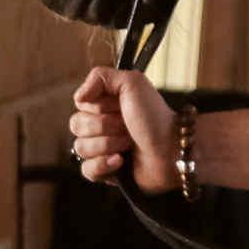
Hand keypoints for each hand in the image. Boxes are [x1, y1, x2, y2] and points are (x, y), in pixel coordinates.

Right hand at [68, 67, 179, 193]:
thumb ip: (101, 76)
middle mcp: (103, 126)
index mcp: (108, 104)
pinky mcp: (106, 171)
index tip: (119, 106)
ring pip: (80, 148)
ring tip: (128, 144)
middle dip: (104, 126)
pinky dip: (104, 165)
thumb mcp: (132, 83)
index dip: (98, 106)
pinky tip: (120, 161)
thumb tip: (78, 96)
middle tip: (127, 126)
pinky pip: (86, 170)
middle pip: (76, 125)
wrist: (172, 151)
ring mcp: (103, 149)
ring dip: (108, 144)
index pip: (80, 104)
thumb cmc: (156, 117)